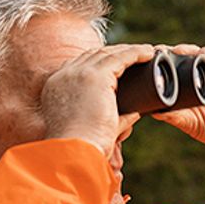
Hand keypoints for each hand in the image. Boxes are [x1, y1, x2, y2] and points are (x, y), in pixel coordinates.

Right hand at [39, 43, 157, 157]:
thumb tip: (137, 112)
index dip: (101, 64)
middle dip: (116, 54)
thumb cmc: (84, 148)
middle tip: (137, 56)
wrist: (73, 152)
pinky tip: (149, 53)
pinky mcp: (95, 76)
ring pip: (107, 54)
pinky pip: (120, 57)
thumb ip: (117, 118)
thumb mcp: (97, 127)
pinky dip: (136, 53)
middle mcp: (63, 76)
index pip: (80, 67)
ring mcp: (77, 73)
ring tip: (147, 53)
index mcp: (55, 88)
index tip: (120, 67)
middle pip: (93, 56)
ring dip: (128, 51)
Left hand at [151, 45, 204, 156]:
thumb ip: (176, 116)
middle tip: (155, 53)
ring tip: (174, 52)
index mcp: (186, 87)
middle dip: (167, 54)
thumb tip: (152, 111)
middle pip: (179, 58)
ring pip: (195, 53)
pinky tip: (199, 56)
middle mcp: (198, 74)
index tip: (143, 65)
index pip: (168, 72)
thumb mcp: (193, 123)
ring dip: (184, 50)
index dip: (157, 67)